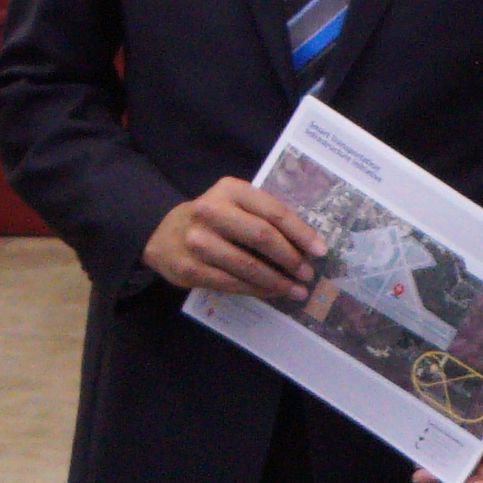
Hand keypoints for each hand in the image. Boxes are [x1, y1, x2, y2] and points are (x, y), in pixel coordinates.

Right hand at [140, 178, 317, 300]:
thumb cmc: (212, 219)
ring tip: (296, 290)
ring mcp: (198, 241)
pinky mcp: (190, 268)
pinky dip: (256, 290)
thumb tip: (306, 245)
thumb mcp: (234, 204)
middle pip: (262, 237)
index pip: (273, 211)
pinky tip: (271, 292)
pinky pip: (231, 283)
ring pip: (247, 266)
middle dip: (290, 258)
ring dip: (276, 281)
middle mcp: (211, 211)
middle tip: (307, 274)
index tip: (320, 250)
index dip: (301, 233)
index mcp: (230, 190)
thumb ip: (263, 216)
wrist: (163, 234)